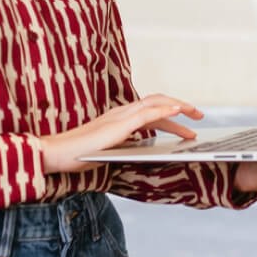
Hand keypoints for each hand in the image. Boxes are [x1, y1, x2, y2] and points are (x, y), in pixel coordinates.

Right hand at [41, 94, 201, 172]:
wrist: (57, 154)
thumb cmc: (78, 155)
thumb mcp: (109, 150)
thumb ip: (125, 146)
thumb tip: (142, 151)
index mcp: (119, 118)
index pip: (150, 110)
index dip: (170, 113)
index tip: (187, 122)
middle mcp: (121, 112)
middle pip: (157, 101)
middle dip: (180, 106)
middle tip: (199, 115)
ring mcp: (120, 117)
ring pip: (155, 103)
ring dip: (178, 106)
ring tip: (195, 113)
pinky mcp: (119, 125)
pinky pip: (147, 114)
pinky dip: (164, 111)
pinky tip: (178, 112)